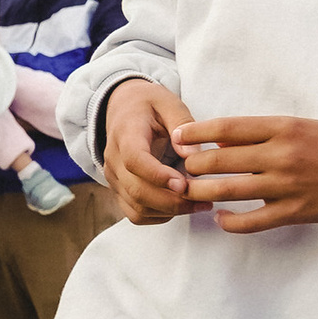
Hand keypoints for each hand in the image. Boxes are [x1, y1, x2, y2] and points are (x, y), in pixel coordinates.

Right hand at [103, 79, 200, 222]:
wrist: (121, 108)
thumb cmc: (148, 105)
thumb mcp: (168, 102)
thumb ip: (182, 124)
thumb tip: (192, 156)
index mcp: (125, 134)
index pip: (135, 160)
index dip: (158, 176)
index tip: (183, 183)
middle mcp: (114, 160)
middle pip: (136, 190)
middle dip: (172, 201)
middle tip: (204, 200)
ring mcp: (114, 179)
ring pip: (137, 207)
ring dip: (169, 211)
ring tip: (199, 205)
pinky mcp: (120, 191)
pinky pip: (136, 214)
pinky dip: (159, 216)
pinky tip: (181, 207)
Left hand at [172, 116, 317, 233]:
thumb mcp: (308, 127)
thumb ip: (268, 133)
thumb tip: (224, 140)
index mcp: (286, 127)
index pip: (228, 127)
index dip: (196, 132)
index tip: (178, 136)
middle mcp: (283, 154)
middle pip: (220, 159)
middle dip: (193, 164)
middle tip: (179, 167)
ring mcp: (288, 185)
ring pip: (229, 189)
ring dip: (203, 191)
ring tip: (189, 191)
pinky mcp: (296, 212)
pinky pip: (252, 220)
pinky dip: (231, 221)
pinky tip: (220, 218)